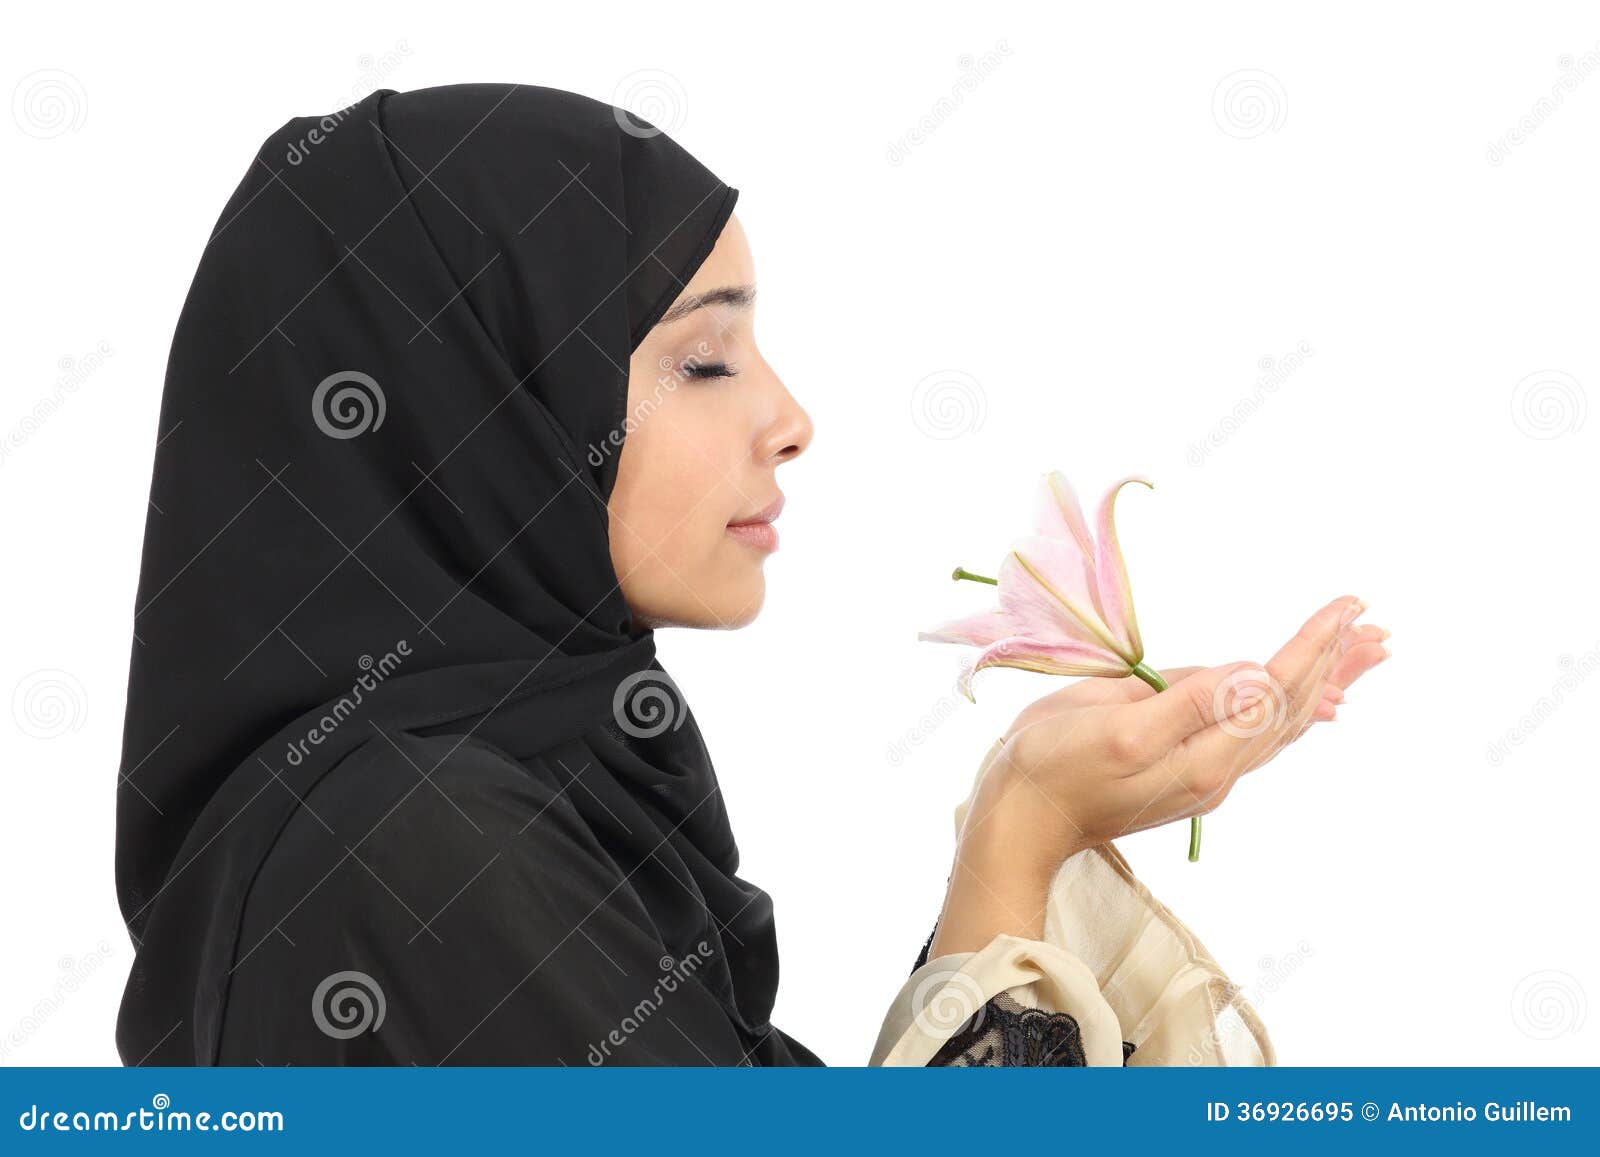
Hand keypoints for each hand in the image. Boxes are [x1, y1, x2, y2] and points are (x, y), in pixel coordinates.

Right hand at [927, 595, 1388, 958]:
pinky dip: (1291, 707)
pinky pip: (1256, 732)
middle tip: (1375, 624)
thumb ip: (1187, 703)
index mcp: (1206, 757)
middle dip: (1335, 662)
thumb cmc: (1056, 768)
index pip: (1276, 691)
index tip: (1347, 606)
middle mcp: (1218, 768)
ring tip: (1364, 651)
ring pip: (1281, 721)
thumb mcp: (1117, 730)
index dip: (1313, 646)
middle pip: (1293, 709)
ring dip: (1324, 682)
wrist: (1022, 819)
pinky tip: (1307, 701)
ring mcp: (1204, 770)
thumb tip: (1255, 674)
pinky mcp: (1185, 765)